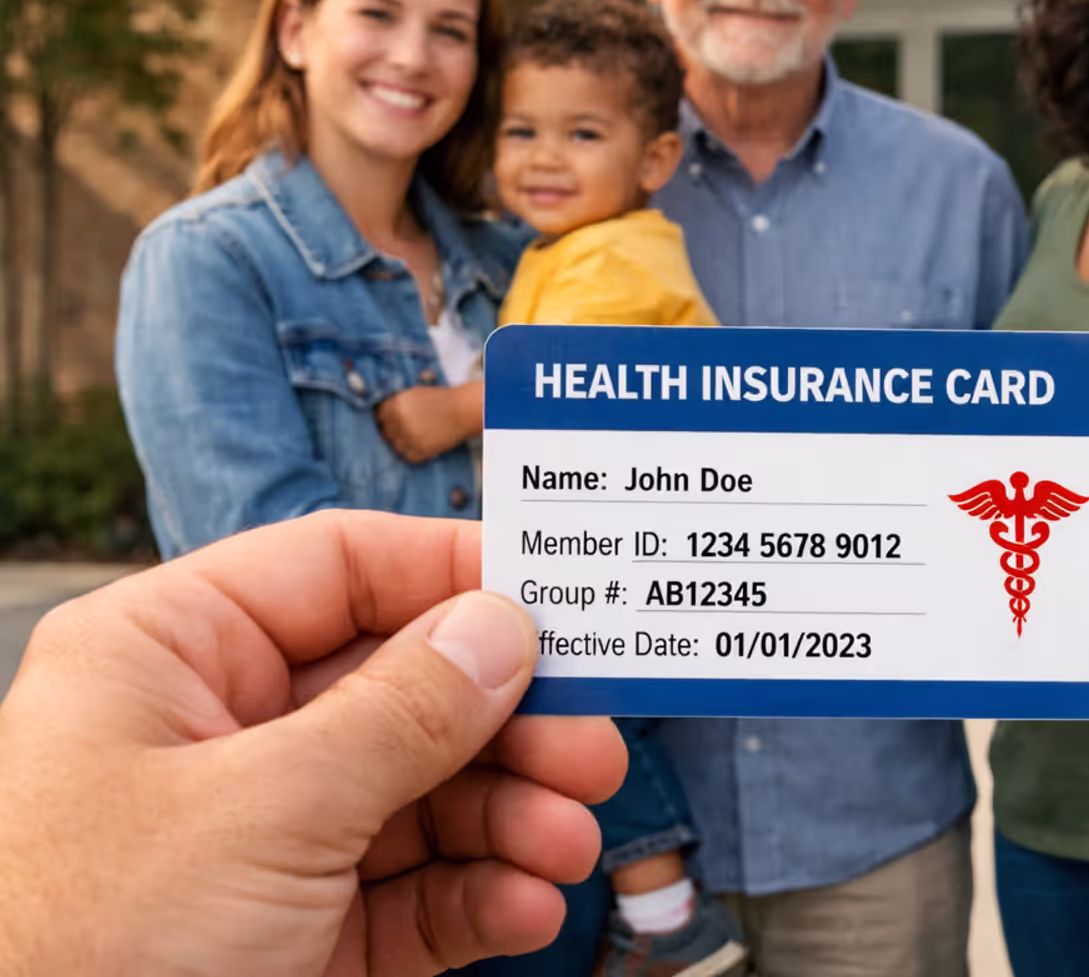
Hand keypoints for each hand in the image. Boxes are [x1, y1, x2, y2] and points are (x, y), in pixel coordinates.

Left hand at [0, 510, 625, 975]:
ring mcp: (261, 840)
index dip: (456, 578)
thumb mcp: (258, 810)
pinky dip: (479, 898)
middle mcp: (219, 736)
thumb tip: (501, 628)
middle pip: (405, 689)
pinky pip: (410, 894)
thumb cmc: (76, 950)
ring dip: (511, 820)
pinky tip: (525, 905)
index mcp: (169, 658)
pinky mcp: (294, 935)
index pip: (339, 570)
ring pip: (423, 797)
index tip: (563, 601)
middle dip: (509, 727)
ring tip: (567, 845)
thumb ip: (398, 714)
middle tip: (592, 751)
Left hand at [377, 385, 475, 463]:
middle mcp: (400, 422)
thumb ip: (395, 404)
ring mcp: (409, 438)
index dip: (387, 419)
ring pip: (396, 446)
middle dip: (395, 431)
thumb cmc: (440, 400)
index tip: (394, 421)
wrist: (464, 411)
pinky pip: (408, 456)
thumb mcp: (413, 394)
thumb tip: (378, 417)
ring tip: (419, 434)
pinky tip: (425, 441)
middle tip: (410, 428)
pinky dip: (414, 451)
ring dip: (404, 443)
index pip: (379, 418)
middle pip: (386, 433)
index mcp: (396, 406)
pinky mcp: (420, 452)